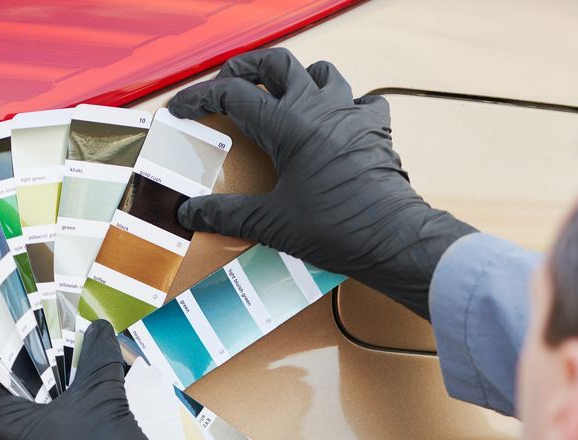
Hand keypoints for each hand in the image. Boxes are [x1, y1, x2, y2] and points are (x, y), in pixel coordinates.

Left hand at [0, 320, 174, 439]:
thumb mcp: (102, 395)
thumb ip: (98, 356)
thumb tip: (99, 328)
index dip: (16, 342)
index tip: (33, 321)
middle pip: (16, 392)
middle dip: (43, 366)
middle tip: (63, 339)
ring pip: (33, 413)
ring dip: (56, 390)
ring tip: (80, 364)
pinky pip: (45, 433)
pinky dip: (62, 414)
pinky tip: (87, 397)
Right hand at [168, 48, 475, 318]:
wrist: (395, 239)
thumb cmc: (338, 229)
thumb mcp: (272, 224)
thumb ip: (227, 214)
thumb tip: (191, 212)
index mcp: (289, 125)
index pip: (234, 95)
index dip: (201, 98)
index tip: (182, 109)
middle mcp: (320, 108)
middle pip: (276, 62)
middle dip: (246, 68)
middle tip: (227, 84)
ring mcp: (351, 113)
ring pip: (320, 71)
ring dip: (296, 78)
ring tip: (280, 97)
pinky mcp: (375, 130)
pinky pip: (360, 99)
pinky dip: (343, 103)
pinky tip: (334, 122)